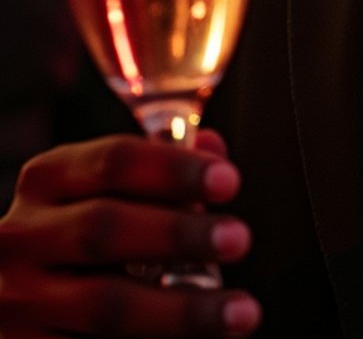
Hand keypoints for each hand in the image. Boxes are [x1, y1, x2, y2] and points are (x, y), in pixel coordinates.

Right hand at [0, 132, 260, 335]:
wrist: (17, 295)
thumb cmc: (75, 236)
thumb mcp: (100, 190)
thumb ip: (158, 170)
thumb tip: (213, 151)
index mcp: (47, 180)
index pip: (113, 161)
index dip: (175, 169)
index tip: (228, 180)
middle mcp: (23, 236)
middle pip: (105, 228)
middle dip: (179, 235)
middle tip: (238, 238)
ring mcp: (18, 300)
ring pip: (104, 305)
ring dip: (181, 310)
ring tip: (238, 312)